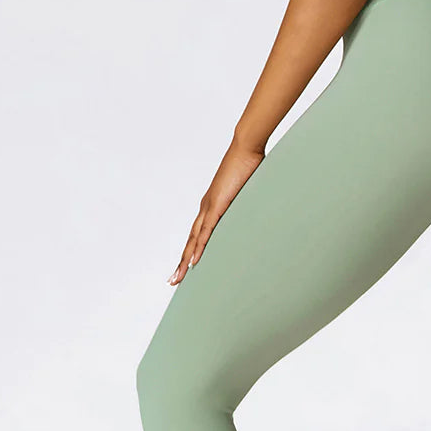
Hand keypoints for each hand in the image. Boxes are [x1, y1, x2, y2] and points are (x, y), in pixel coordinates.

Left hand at [168, 143, 265, 284]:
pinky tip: (193, 262)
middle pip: (190, 242)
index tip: (185, 268)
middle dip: (181, 263)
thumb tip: (257, 212)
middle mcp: (205, 208)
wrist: (246, 149)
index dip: (190, 251)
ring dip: (184, 260)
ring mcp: (209, 208)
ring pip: (193, 241)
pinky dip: (198, 248)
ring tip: (178, 278)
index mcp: (211, 206)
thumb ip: (246, 204)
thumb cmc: (249, 166)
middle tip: (173, 281)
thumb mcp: (247, 192)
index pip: (197, 234)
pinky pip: (205, 233)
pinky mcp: (216, 206)